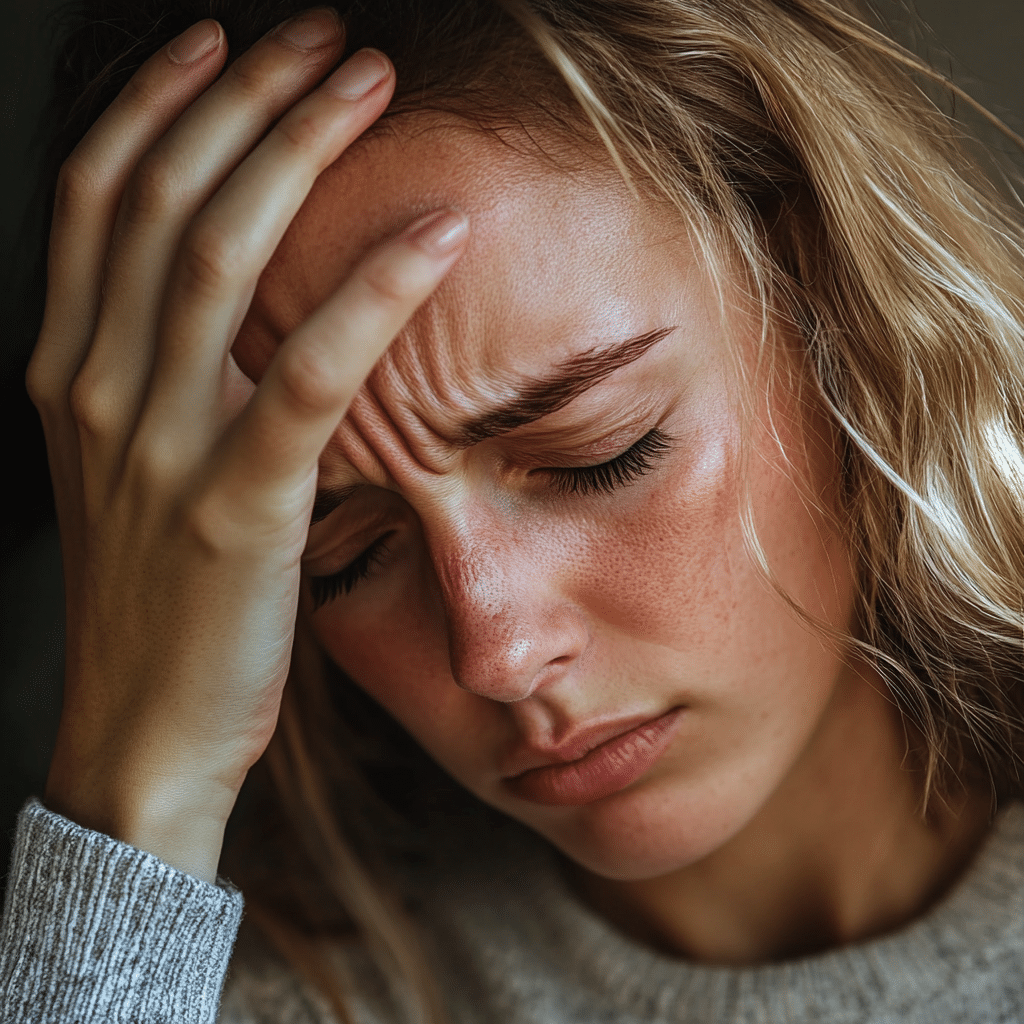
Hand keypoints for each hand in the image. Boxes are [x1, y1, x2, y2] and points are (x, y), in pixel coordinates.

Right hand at [26, 10, 467, 882]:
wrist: (141, 733)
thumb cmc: (161, 603)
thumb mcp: (138, 475)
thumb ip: (165, 384)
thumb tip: (231, 305)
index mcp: (69, 374)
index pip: (99, 196)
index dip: (159, 103)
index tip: (224, 43)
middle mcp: (97, 391)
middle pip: (161, 195)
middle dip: (243, 96)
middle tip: (322, 39)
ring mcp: (158, 447)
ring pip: (215, 254)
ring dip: (294, 149)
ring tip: (366, 81)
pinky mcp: (237, 507)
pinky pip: (303, 374)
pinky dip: (372, 294)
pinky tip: (435, 237)